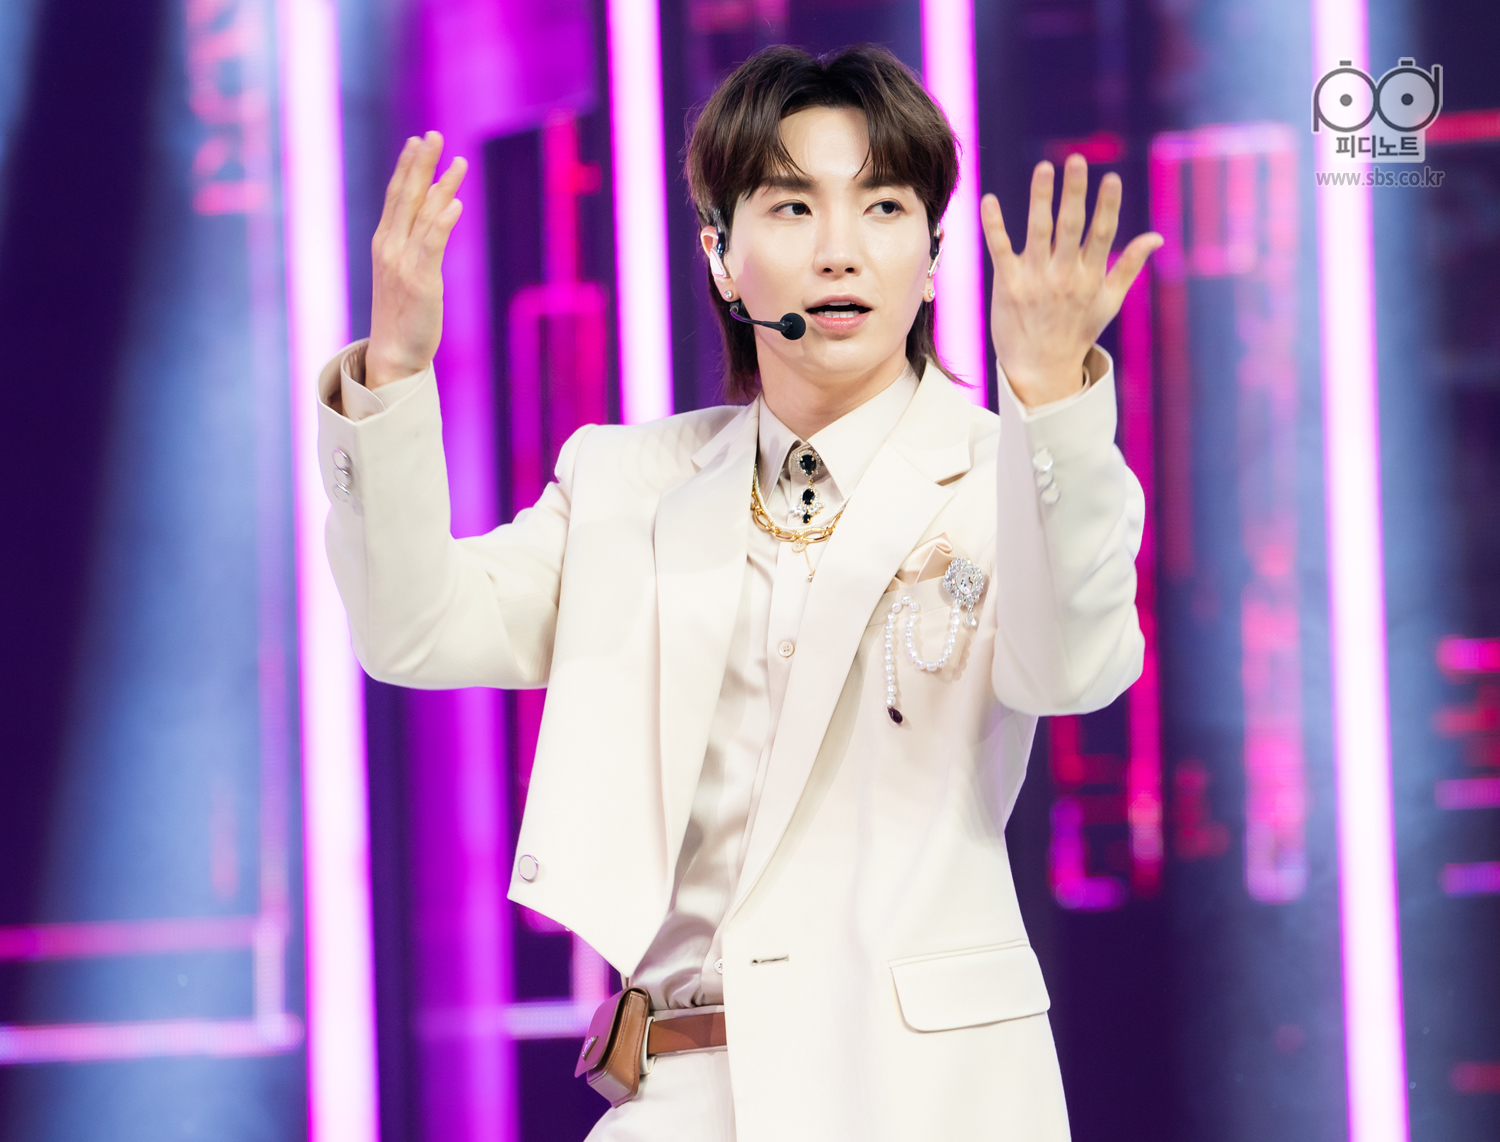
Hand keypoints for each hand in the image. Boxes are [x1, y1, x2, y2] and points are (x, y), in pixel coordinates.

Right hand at [366, 131, 466, 388]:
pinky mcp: (420, 280)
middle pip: (406, 197)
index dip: (406, 167)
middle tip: (432, 135)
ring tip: (457, 160)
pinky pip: (432, 244)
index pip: (396, 197)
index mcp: (385, 244)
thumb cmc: (402, 316)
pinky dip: (442, 222)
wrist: (392, 353)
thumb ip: (414, 246)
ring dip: (440, 185)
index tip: (417, 141)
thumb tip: (432, 220)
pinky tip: (456, 203)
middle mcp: (390, 247)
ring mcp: (403, 263)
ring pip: (422, 215)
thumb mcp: (405, 274)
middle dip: (420, 164)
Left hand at [981, 154, 1161, 407]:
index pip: (1102, 234)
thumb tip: (1156, 237)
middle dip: (1075, 193)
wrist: (1041, 371)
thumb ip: (1130, 266)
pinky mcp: (1008, 285)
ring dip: (1041, 199)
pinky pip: (1000, 250)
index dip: (1107, 206)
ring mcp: (1036, 280)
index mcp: (1090, 277)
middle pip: (1071, 227)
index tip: (1111, 178)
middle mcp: (1064, 276)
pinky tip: (989, 200)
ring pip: (1039, 232)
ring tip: (1044, 168)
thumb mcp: (1108, 302)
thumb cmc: (1076, 333)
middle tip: (1076, 160)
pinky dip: (994, 225)